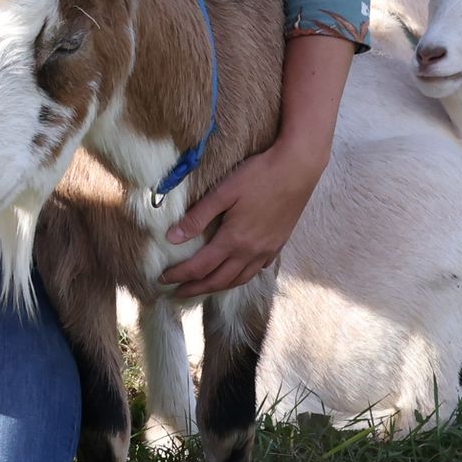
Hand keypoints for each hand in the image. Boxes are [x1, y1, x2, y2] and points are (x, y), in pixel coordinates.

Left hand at [158, 134, 325, 299]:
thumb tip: (171, 238)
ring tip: (203, 288)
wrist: (298, 168)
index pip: (200, 266)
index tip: (163, 279)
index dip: (180, 275)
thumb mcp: (224, 191)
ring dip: (218, 287)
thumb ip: (198, 216)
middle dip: (196, 289)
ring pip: (239, 279)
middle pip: (219, 280)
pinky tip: (236, 273)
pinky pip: (257, 270)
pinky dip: (242, 277)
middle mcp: (251, 252)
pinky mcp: (278, 244)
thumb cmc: (259, 175)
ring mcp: (267, 250)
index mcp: (234, 240)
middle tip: (177, 293)